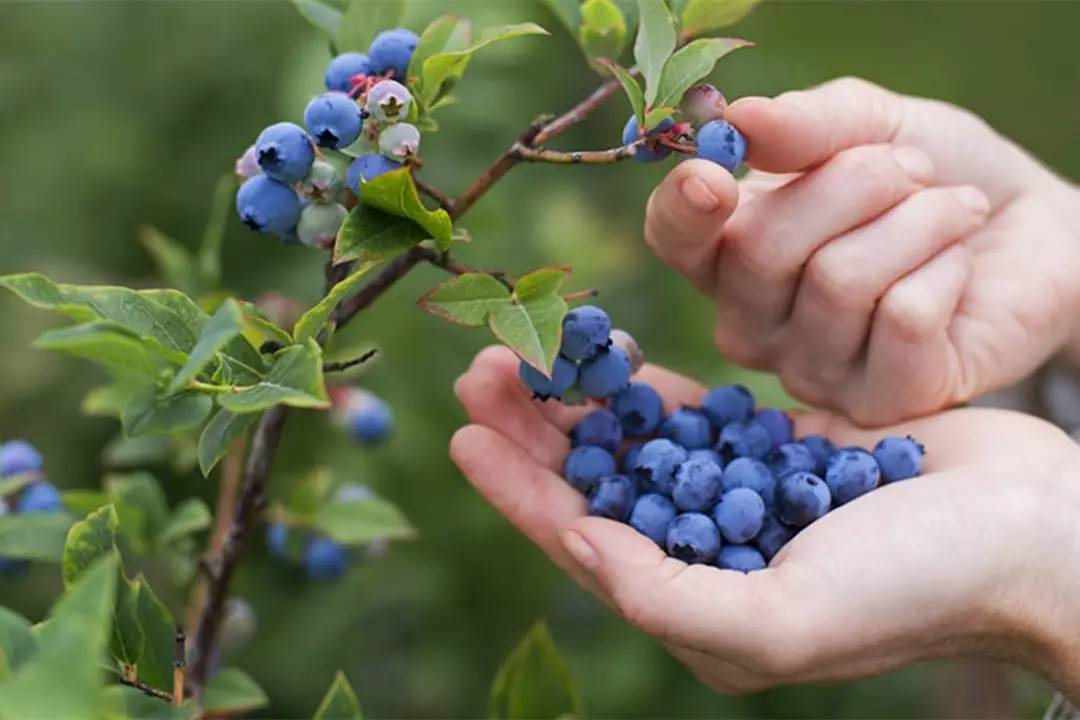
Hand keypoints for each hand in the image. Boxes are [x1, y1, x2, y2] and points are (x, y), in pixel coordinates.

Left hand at [451, 346, 1079, 698]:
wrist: (1030, 531)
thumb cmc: (918, 587)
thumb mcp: (786, 616)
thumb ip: (672, 596)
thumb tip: (581, 546)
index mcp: (699, 606)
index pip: (582, 543)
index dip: (518, 490)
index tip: (462, 434)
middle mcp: (709, 553)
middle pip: (597, 484)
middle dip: (534, 431)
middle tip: (480, 368)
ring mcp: (740, 498)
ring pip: (635, 443)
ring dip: (580, 398)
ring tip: (526, 348)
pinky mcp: (777, 449)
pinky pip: (694, 414)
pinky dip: (649, 385)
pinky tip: (608, 354)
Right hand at [645, 77, 1079, 424]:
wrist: (1026, 228)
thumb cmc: (930, 174)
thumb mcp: (870, 124)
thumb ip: (805, 125)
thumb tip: (739, 121)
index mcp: (729, 250)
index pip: (673, 239)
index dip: (682, 209)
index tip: (714, 175)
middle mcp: (753, 322)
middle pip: (759, 250)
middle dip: (853, 184)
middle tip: (912, 169)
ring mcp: (810, 371)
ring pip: (837, 281)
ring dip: (915, 221)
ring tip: (953, 209)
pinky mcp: (880, 402)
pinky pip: (901, 319)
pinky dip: (945, 269)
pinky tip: (958, 268)